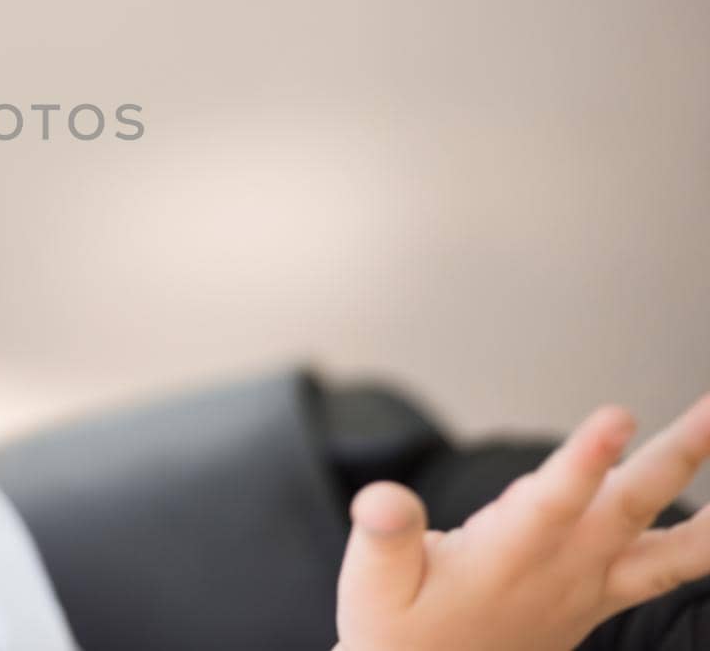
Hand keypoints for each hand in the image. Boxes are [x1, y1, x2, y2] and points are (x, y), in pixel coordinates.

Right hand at [332, 391, 709, 650]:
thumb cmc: (396, 634)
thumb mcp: (371, 589)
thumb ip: (383, 540)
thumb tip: (384, 498)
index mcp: (504, 561)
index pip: (553, 504)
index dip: (584, 461)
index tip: (617, 418)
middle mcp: (560, 572)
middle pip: (632, 509)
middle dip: (677, 456)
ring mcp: (589, 586)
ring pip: (669, 545)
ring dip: (708, 501)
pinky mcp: (600, 595)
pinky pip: (670, 568)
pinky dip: (702, 541)